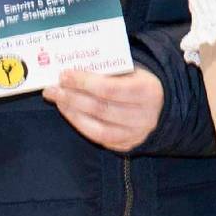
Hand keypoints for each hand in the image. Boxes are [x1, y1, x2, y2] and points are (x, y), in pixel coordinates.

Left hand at [44, 68, 163, 152]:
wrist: (163, 106)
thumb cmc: (140, 82)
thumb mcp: (133, 70)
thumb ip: (109, 70)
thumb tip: (74, 70)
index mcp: (147, 91)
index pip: (109, 88)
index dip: (83, 82)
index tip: (64, 75)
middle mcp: (144, 116)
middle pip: (99, 108)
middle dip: (71, 97)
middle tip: (52, 89)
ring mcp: (136, 134)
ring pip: (97, 127)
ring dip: (72, 113)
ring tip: (58, 100)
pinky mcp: (127, 145)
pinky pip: (99, 138)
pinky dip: (81, 125)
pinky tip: (70, 113)